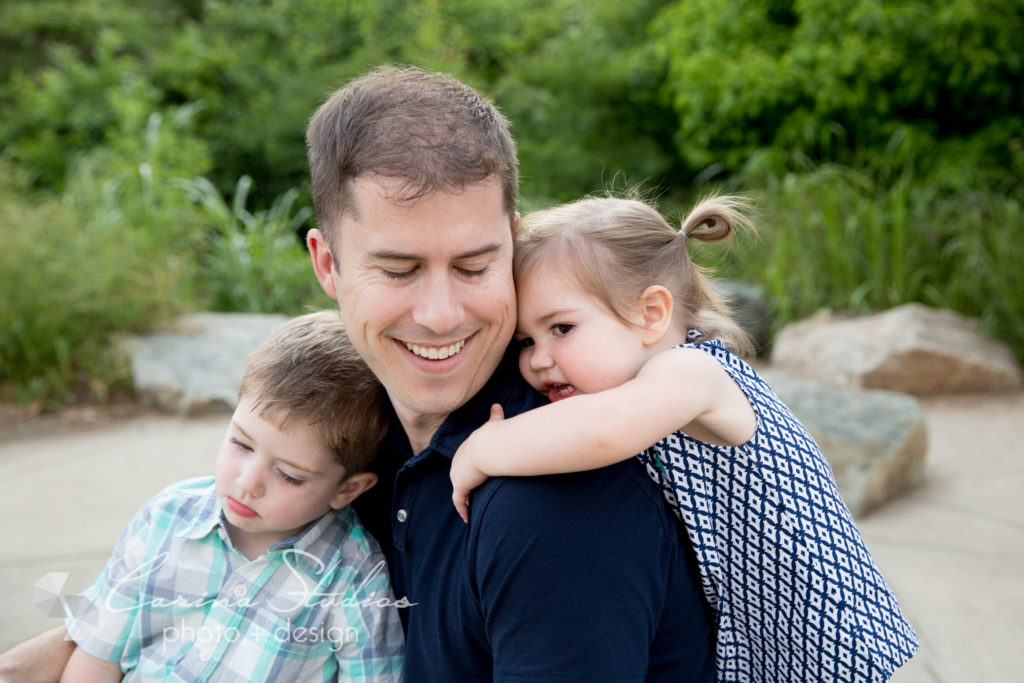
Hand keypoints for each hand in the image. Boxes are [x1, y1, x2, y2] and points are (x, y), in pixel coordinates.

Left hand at [451, 403, 504, 522]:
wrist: (488, 446)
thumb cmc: (493, 436)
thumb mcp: (493, 424)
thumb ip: (495, 416)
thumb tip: (497, 404)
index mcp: (465, 450)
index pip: (464, 462)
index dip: (469, 470)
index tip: (475, 477)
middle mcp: (457, 462)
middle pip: (460, 476)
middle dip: (465, 485)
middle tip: (473, 495)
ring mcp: (457, 475)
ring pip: (459, 490)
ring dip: (465, 499)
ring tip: (471, 508)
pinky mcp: (460, 486)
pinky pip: (460, 502)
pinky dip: (463, 509)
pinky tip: (467, 518)